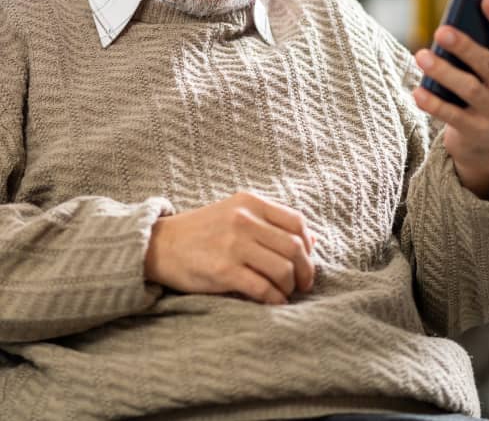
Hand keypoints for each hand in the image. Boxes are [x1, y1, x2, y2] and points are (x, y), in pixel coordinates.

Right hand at [144, 192, 315, 303]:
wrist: (159, 244)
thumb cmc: (203, 231)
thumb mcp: (237, 214)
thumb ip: (272, 223)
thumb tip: (313, 240)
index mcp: (250, 202)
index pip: (296, 221)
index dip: (308, 244)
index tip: (306, 260)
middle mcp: (244, 220)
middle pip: (294, 246)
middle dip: (305, 269)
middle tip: (303, 283)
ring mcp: (234, 245)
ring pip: (282, 268)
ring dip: (290, 286)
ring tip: (285, 292)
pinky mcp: (223, 271)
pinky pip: (263, 288)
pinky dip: (275, 299)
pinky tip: (273, 301)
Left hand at [413, 0, 488, 199]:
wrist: (486, 142)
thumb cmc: (488, 90)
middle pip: (487, 64)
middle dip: (464, 46)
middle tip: (441, 30)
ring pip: (468, 88)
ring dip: (443, 71)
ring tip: (421, 56)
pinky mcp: (476, 130)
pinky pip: (452, 114)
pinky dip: (434, 103)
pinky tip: (417, 91)